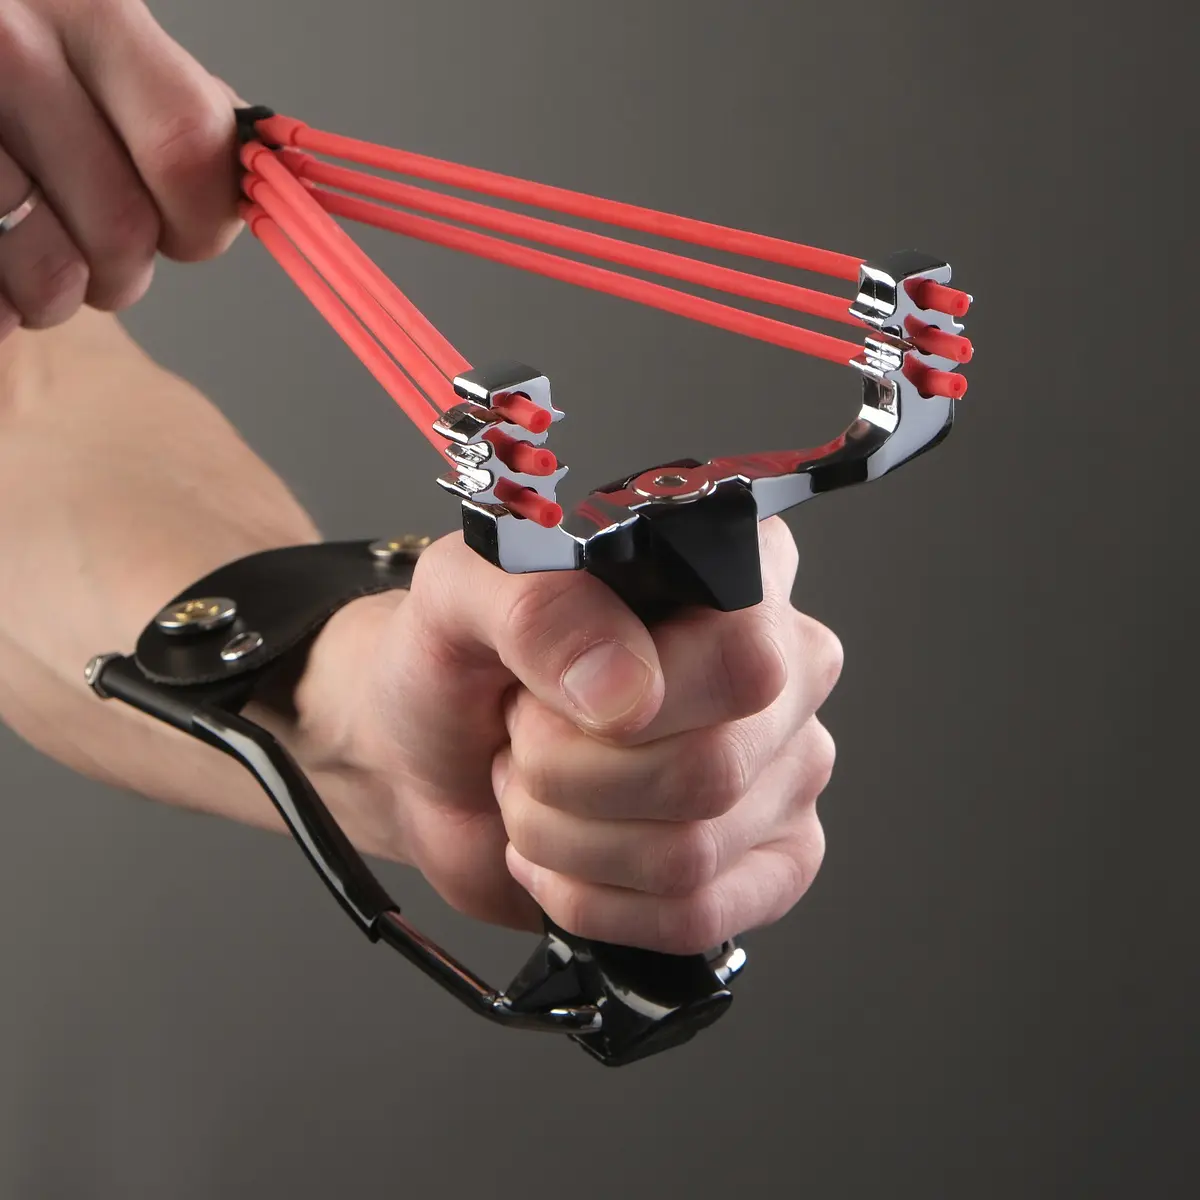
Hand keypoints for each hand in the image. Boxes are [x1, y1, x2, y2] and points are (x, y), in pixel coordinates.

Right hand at [0, 0, 239, 340]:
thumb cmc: (9, 67)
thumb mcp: (86, 40)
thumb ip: (169, 100)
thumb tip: (261, 173)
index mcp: (83, 5)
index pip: (188, 147)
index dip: (201, 219)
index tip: (185, 232)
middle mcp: (4, 41)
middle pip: (123, 229)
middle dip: (122, 273)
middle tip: (92, 256)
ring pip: (50, 276)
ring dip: (51, 296)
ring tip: (22, 254)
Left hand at [287, 517, 842, 954]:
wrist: (426, 756)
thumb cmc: (458, 663)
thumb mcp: (461, 595)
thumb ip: (539, 609)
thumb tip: (625, 688)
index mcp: (735, 577)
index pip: (744, 656)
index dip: (645, 692)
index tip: (559, 695)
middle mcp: (781, 670)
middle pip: (710, 768)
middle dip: (569, 773)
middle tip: (526, 736)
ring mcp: (783, 770)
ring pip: (692, 853)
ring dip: (567, 837)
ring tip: (537, 787)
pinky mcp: (767, 860)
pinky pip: (698, 916)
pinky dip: (594, 899)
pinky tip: (563, 855)